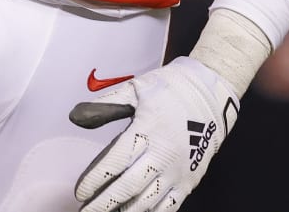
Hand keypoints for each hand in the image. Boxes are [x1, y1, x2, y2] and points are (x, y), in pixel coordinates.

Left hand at [69, 56, 238, 211]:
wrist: (212, 94)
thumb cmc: (172, 89)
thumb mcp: (136, 88)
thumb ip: (105, 104)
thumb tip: (76, 115)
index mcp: (146, 130)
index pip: (115, 162)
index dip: (95, 180)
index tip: (81, 192)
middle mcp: (162, 154)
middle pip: (128, 187)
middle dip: (104, 203)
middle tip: (87, 211)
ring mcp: (177, 170)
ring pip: (147, 202)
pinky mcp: (189, 180)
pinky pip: (170, 206)